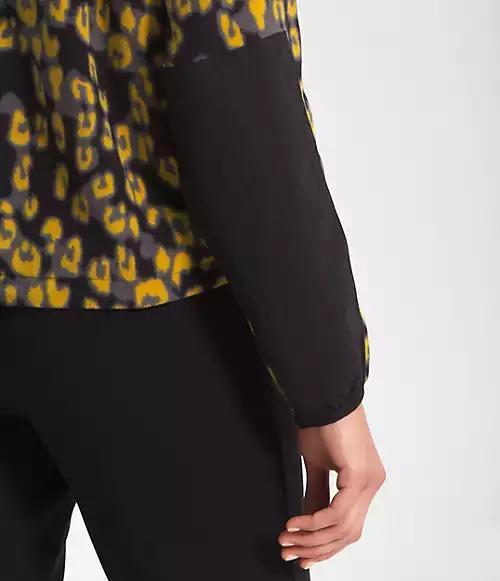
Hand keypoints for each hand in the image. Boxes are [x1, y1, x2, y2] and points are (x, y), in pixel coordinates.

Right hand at [277, 403, 385, 569]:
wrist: (324, 397)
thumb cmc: (322, 422)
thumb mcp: (317, 465)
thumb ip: (317, 494)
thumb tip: (309, 521)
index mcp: (365, 481)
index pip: (349, 525)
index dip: (325, 545)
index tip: (302, 554)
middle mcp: (372, 483)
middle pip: (348, 533)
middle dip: (316, 547)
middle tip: (289, 551)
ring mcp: (369, 480)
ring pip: (343, 528)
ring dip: (311, 538)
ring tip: (287, 539)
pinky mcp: (360, 475)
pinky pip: (338, 513)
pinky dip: (314, 522)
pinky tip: (295, 523)